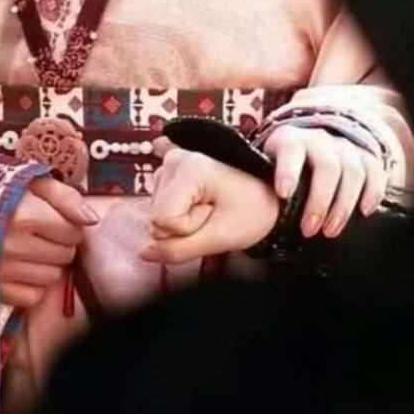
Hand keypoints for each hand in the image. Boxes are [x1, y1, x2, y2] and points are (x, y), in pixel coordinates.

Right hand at [0, 175, 98, 309]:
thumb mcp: (30, 181)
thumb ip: (64, 196)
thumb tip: (92, 219)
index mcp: (22, 214)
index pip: (72, 231)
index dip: (69, 224)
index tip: (56, 219)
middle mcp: (11, 245)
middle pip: (64, 255)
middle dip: (60, 244)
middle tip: (43, 233)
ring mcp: (0, 270)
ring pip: (52, 277)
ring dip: (48, 264)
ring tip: (31, 248)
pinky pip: (32, 296)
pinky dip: (33, 285)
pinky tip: (22, 267)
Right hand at [139, 140, 279, 265]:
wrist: (270, 191)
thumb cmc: (252, 211)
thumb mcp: (220, 237)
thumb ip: (179, 250)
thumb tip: (143, 254)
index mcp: (187, 169)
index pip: (162, 222)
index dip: (187, 231)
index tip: (215, 217)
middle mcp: (173, 159)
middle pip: (157, 217)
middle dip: (184, 226)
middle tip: (215, 214)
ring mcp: (171, 162)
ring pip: (158, 213)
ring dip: (183, 220)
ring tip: (213, 208)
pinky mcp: (172, 170)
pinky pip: (162, 204)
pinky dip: (181, 211)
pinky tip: (202, 202)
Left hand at [261, 124, 385, 237]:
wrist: (308, 142)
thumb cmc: (280, 165)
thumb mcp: (266, 166)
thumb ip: (262, 182)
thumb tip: (252, 214)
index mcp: (290, 139)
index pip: (291, 151)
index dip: (288, 171)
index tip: (284, 194)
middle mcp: (319, 139)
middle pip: (327, 166)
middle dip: (319, 201)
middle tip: (309, 229)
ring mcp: (344, 145)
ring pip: (352, 170)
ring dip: (343, 205)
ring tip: (330, 231)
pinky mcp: (364, 155)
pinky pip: (374, 170)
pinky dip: (372, 191)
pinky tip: (365, 212)